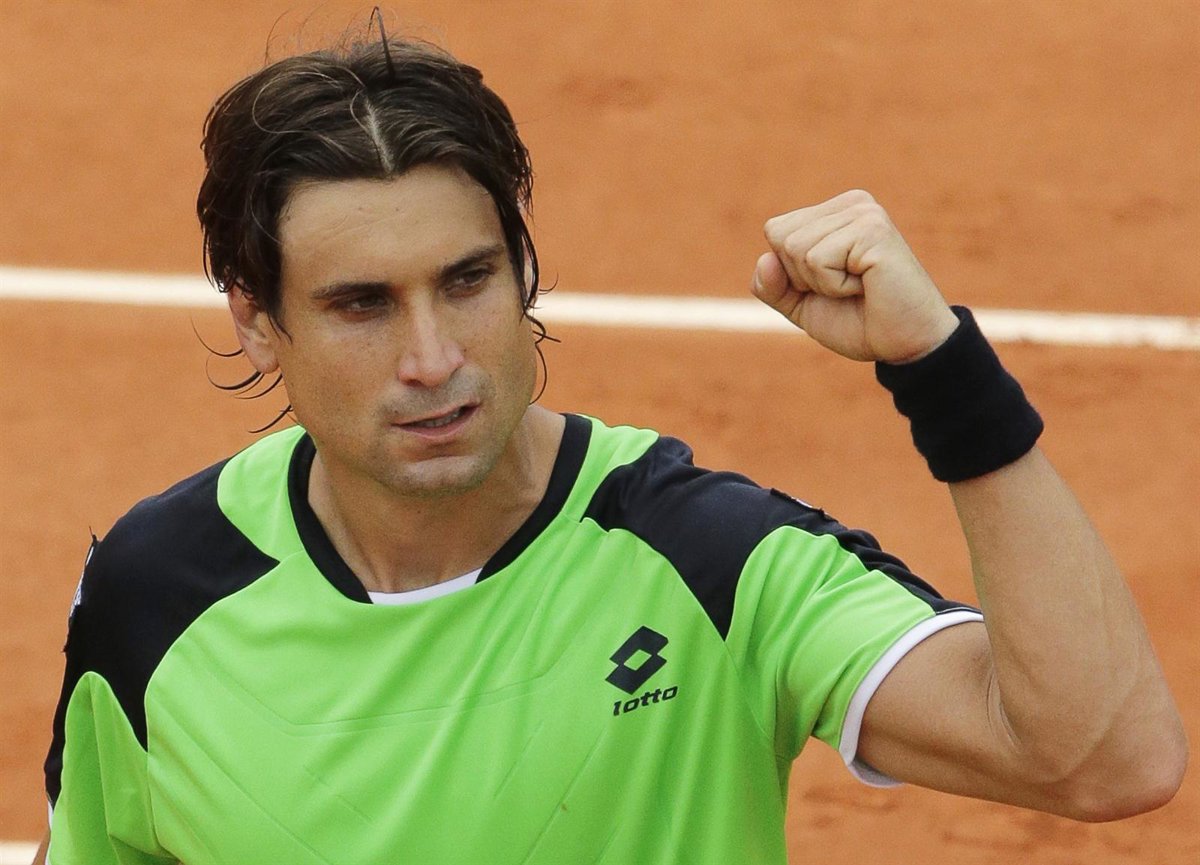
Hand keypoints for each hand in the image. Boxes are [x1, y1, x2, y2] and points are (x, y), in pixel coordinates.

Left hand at [752, 190, 958, 362]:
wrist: (904, 345)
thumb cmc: (858, 322)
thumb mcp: (801, 305)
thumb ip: (772, 285)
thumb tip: (765, 260)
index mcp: (835, 212)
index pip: (776, 231)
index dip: (791, 273)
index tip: (831, 284)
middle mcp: (851, 203)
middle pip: (781, 237)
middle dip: (803, 277)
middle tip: (846, 288)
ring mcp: (864, 212)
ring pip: (796, 248)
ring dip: (822, 283)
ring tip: (859, 286)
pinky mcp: (873, 229)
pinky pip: (818, 260)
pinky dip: (835, 286)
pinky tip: (867, 286)